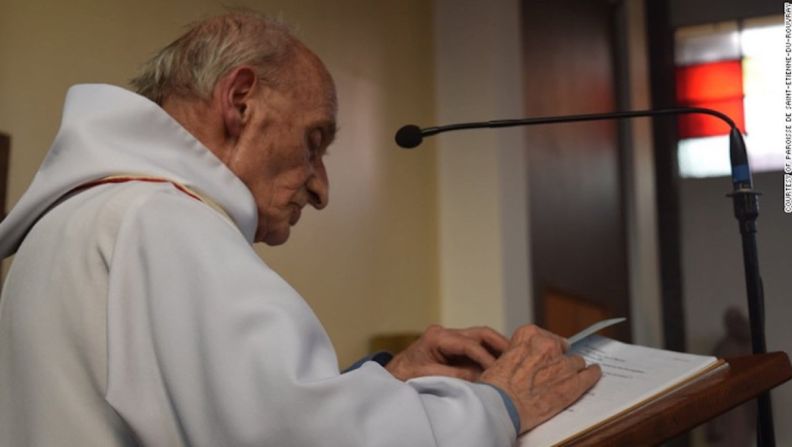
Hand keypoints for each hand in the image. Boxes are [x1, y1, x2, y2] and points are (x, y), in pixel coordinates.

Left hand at [385, 325, 508, 380]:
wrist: (391, 376)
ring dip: (497, 348)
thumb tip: (479, 377)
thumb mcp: (426, 375)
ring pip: (481, 338)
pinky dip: (489, 354)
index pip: (470, 344)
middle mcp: (446, 334)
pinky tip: (500, 364)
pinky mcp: (454, 348)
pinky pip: (476, 348)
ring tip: (513, 359)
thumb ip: (453, 375)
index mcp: (437, 336)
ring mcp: (451, 339)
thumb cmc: (404, 375)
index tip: (498, 371)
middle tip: (516, 355)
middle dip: (499, 343)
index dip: (486, 358)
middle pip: (480, 333)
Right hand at [480, 324, 600, 433]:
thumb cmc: (496, 386)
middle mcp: (548, 345)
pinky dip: (592, 375)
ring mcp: (563, 364)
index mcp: (528, 335)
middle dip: (558, 358)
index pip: (545, 336)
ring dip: (571, 369)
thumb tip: (526, 361)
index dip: (545, 348)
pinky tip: (594, 373)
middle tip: (551, 370)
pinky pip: (590, 375)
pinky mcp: (573, 383)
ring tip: (568, 377)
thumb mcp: (501, 358)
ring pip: (576, 362)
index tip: (545, 355)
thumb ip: (519, 353)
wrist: (500, 406)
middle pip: (562, 348)